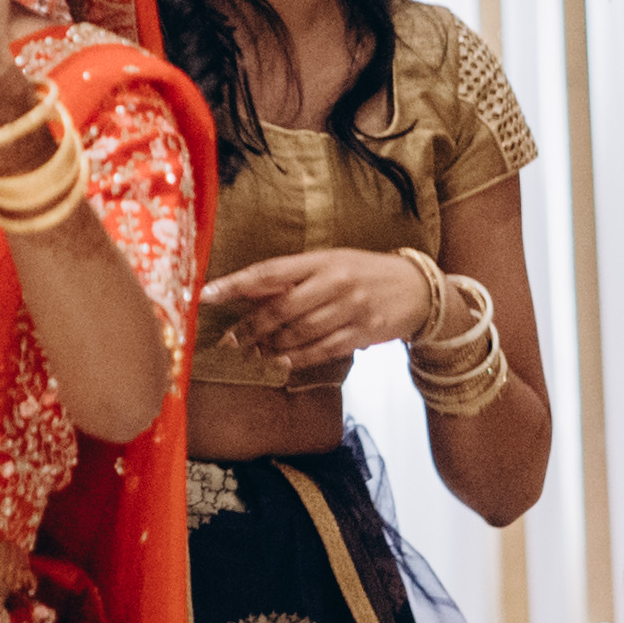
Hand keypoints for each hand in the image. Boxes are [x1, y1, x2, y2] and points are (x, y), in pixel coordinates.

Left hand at [196, 250, 435, 383]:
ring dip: (269, 346)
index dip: (234, 285)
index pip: (269, 271)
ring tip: (250, 354)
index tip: (205, 295)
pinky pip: (321, 350)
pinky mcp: (363, 333)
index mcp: (322, 259)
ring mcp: (351, 308)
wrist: (418, 289)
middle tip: (228, 341)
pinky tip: (278, 362)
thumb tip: (245, 290)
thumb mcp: (329, 263)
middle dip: (249, 328)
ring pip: (298, 333)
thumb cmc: (364, 274)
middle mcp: (335, 282)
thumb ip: (290, 277)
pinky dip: (296, 359)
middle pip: (280, 308)